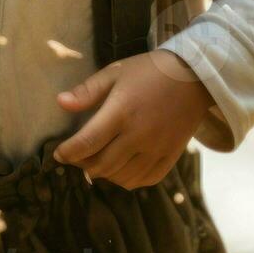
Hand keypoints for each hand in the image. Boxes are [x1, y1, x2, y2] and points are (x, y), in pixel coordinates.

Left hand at [53, 49, 213, 189]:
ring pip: (121, 177)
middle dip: (82, 165)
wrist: (194, 78)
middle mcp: (139, 135)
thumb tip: (60, 103)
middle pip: (101, 165)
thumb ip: (87, 91)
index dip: (67, 153)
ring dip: (103, 174)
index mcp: (122, 111)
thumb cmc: (149, 72)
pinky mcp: (170, 157)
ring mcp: (156, 149)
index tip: (59, 154)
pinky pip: (144, 180)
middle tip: (77, 157)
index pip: (87, 143)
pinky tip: (120, 168)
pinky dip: (127, 179)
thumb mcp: (115, 72)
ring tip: (97, 161)